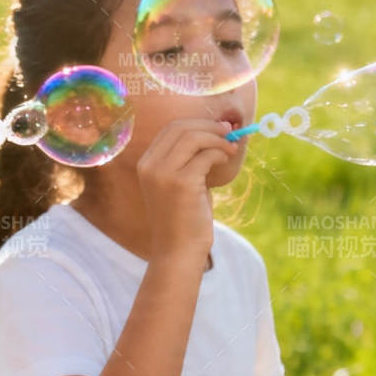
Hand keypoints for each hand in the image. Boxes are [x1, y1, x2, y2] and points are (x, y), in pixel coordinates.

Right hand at [136, 119, 238, 263]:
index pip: (170, 129)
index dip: (197, 123)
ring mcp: (163, 174)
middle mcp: (150, 165)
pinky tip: (225, 161)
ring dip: (217, 138)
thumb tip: (216, 132)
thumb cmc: (183, 218)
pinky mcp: (181, 183)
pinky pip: (206, 155)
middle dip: (208, 126)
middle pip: (181, 127)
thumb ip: (189, 159)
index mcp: (146, 163)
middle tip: (229, 132)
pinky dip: (219, 153)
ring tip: (230, 149)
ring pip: (194, 137)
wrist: (178, 251)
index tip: (217, 127)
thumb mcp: (179, 183)